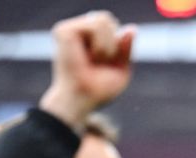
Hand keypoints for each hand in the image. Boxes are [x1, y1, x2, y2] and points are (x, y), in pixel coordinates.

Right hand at [39, 11, 135, 128]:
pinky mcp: (63, 31)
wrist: (83, 101)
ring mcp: (68, 29)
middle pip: (107, 18)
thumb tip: (132, 28)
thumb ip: (126, 49)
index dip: (116, 43)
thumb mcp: (120, 70)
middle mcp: (77, 32)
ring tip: (94, 60)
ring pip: (102, 20)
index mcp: (87, 40)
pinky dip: (100, 44)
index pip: (111, 25)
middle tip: (99, 62)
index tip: (106, 62)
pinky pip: (95, 25)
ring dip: (106, 46)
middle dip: (112, 44)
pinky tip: (88, 56)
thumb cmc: (98, 91)